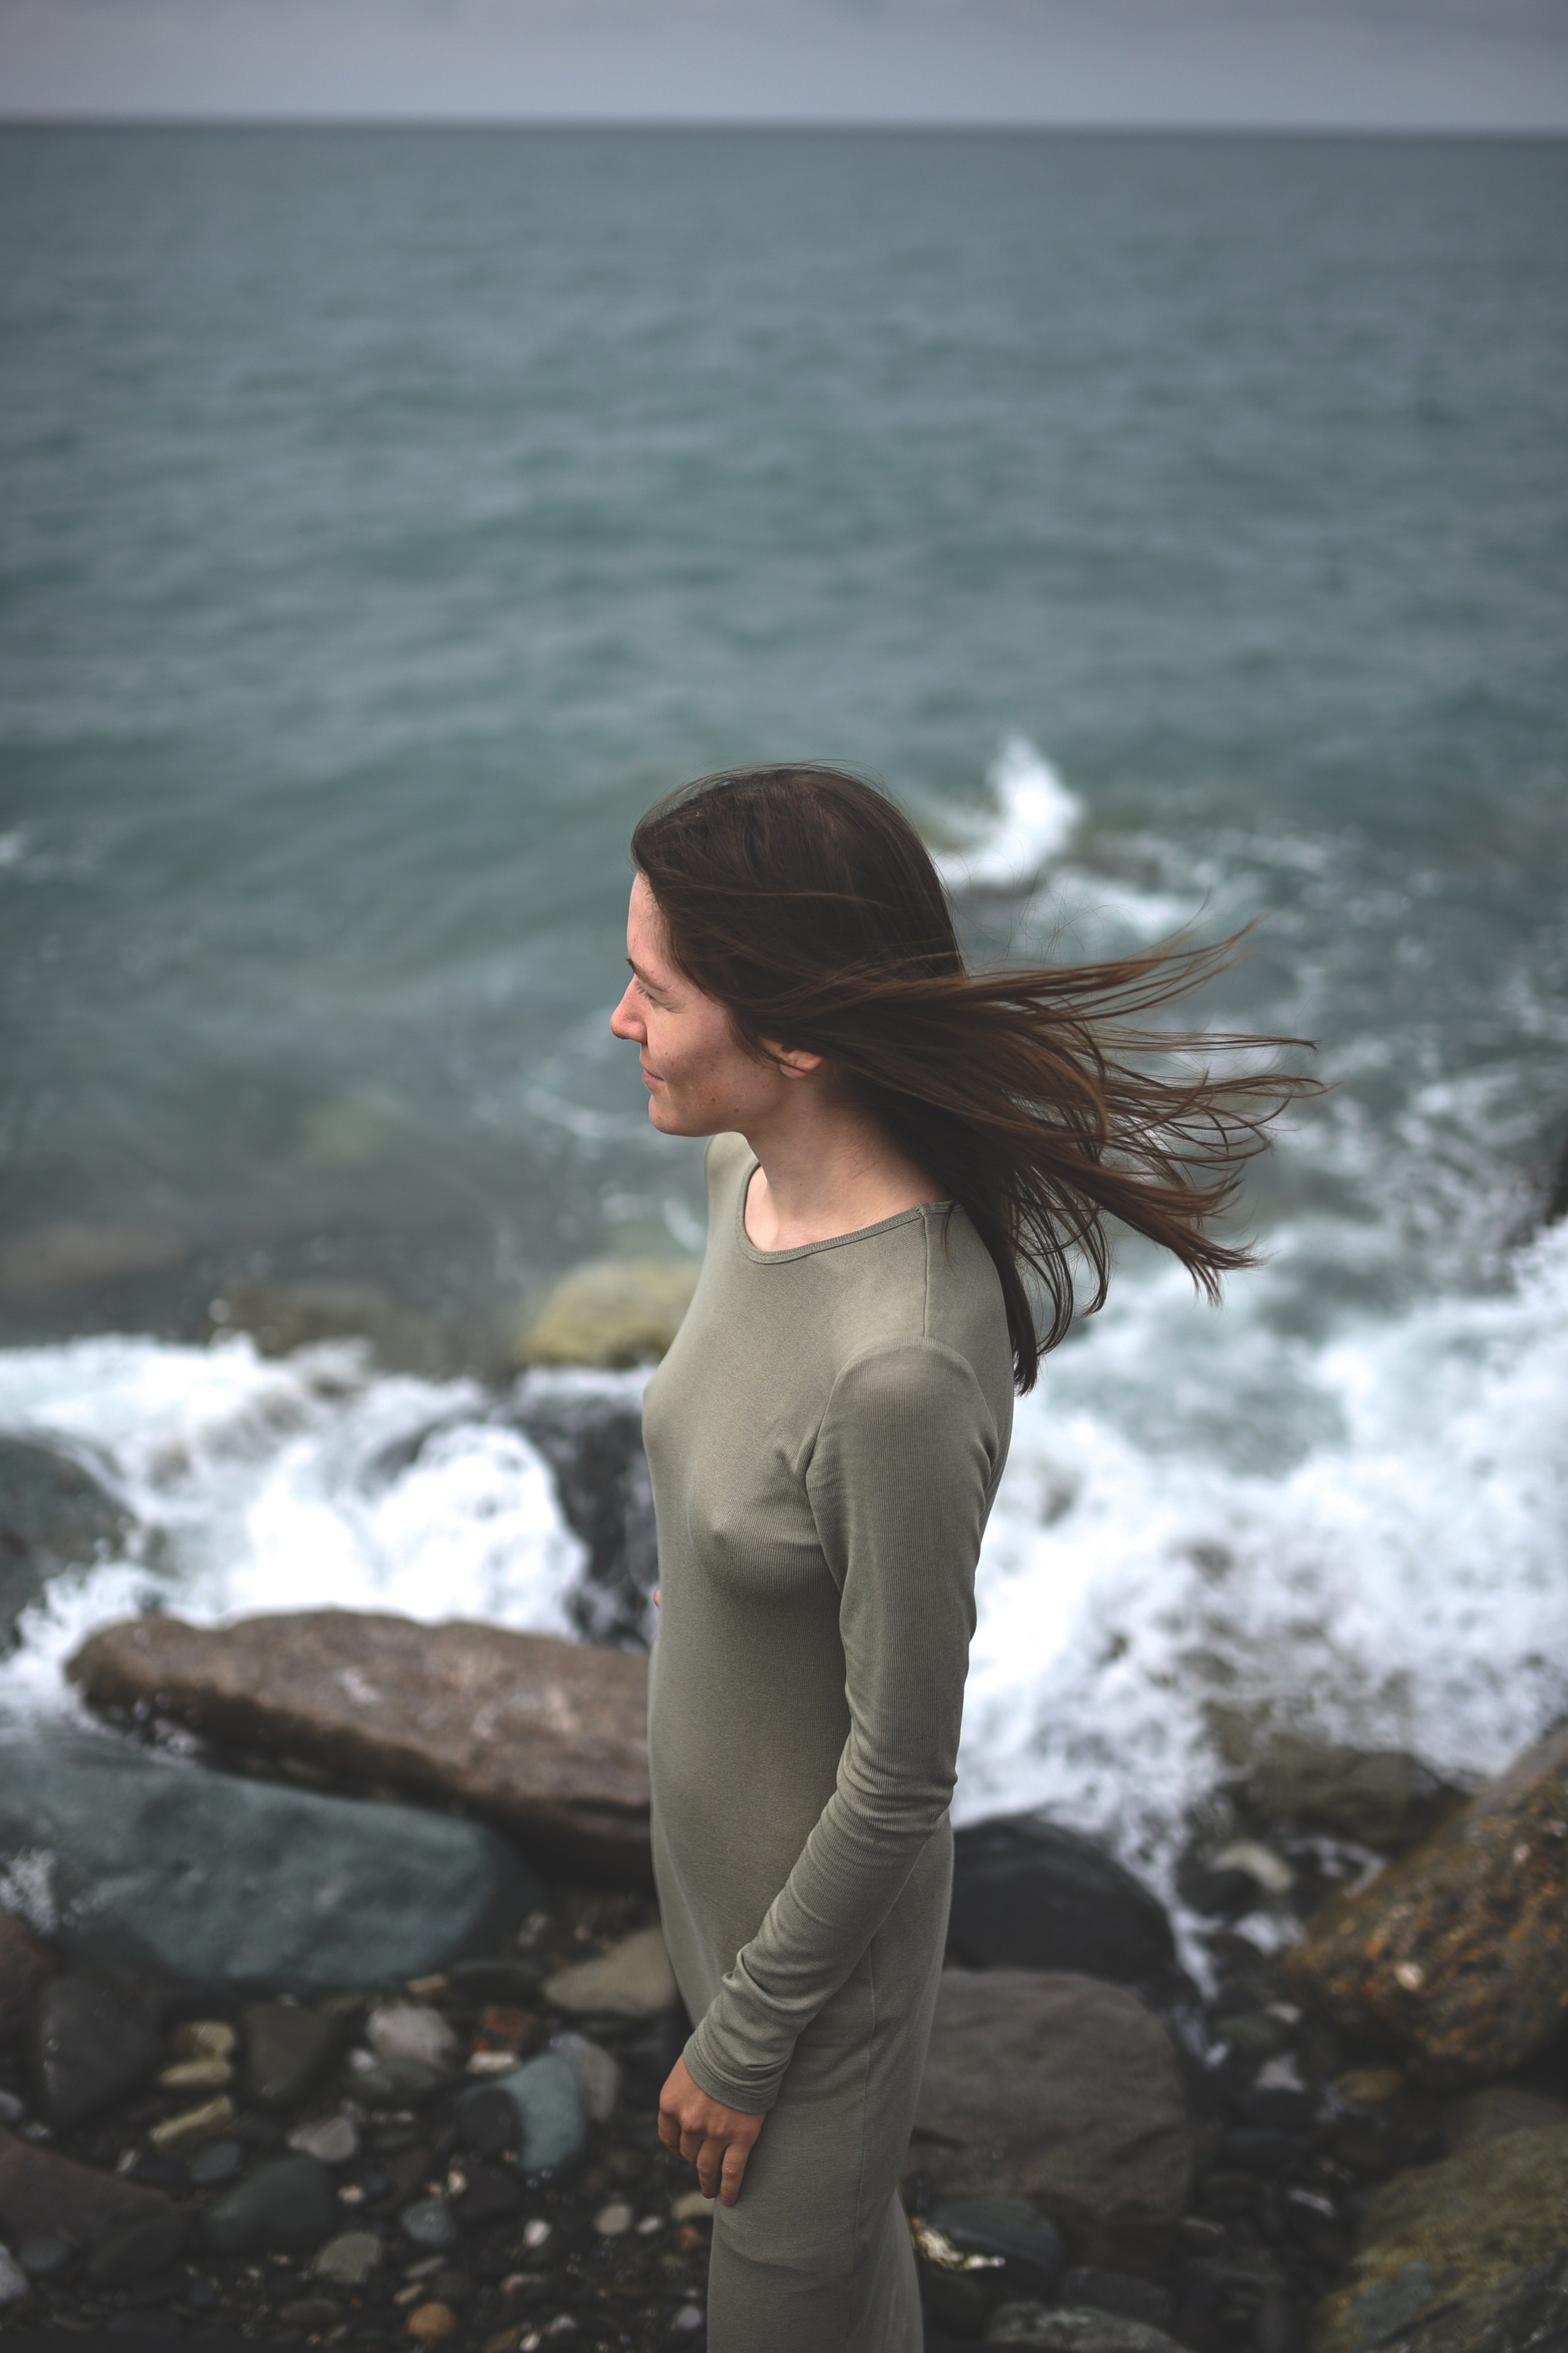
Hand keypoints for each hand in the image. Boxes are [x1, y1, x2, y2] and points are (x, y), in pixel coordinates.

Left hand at [657, 2054, 763, 2206]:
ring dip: (709, 2182)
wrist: (743, 2043)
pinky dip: (730, 2189)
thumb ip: (684, 2090)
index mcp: (670, 2105)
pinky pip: (732, 2172)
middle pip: (689, 2154)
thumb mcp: (687, 2067)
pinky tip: (728, 2199)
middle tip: (702, 2172)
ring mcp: (715, 2133)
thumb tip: (689, 2101)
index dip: (678, 2150)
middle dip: (695, 2163)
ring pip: (708, 2168)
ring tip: (711, 2191)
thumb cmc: (716, 2048)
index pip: (669, 2138)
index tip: (685, 2155)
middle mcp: (688, 2123)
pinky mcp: (741, 2137)